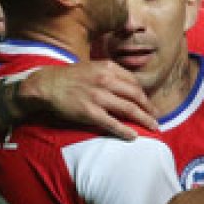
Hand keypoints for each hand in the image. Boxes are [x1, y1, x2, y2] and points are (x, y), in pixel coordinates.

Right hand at [19, 61, 156, 137]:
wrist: (46, 85)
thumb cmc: (70, 77)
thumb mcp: (93, 67)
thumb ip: (111, 74)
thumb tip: (129, 86)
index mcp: (108, 68)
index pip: (134, 82)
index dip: (145, 95)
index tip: (149, 104)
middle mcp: (106, 81)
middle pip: (136, 96)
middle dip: (150, 108)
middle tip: (157, 117)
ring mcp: (99, 97)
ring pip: (129, 110)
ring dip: (144, 119)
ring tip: (153, 127)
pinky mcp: (90, 112)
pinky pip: (112, 124)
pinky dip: (125, 131)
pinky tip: (133, 136)